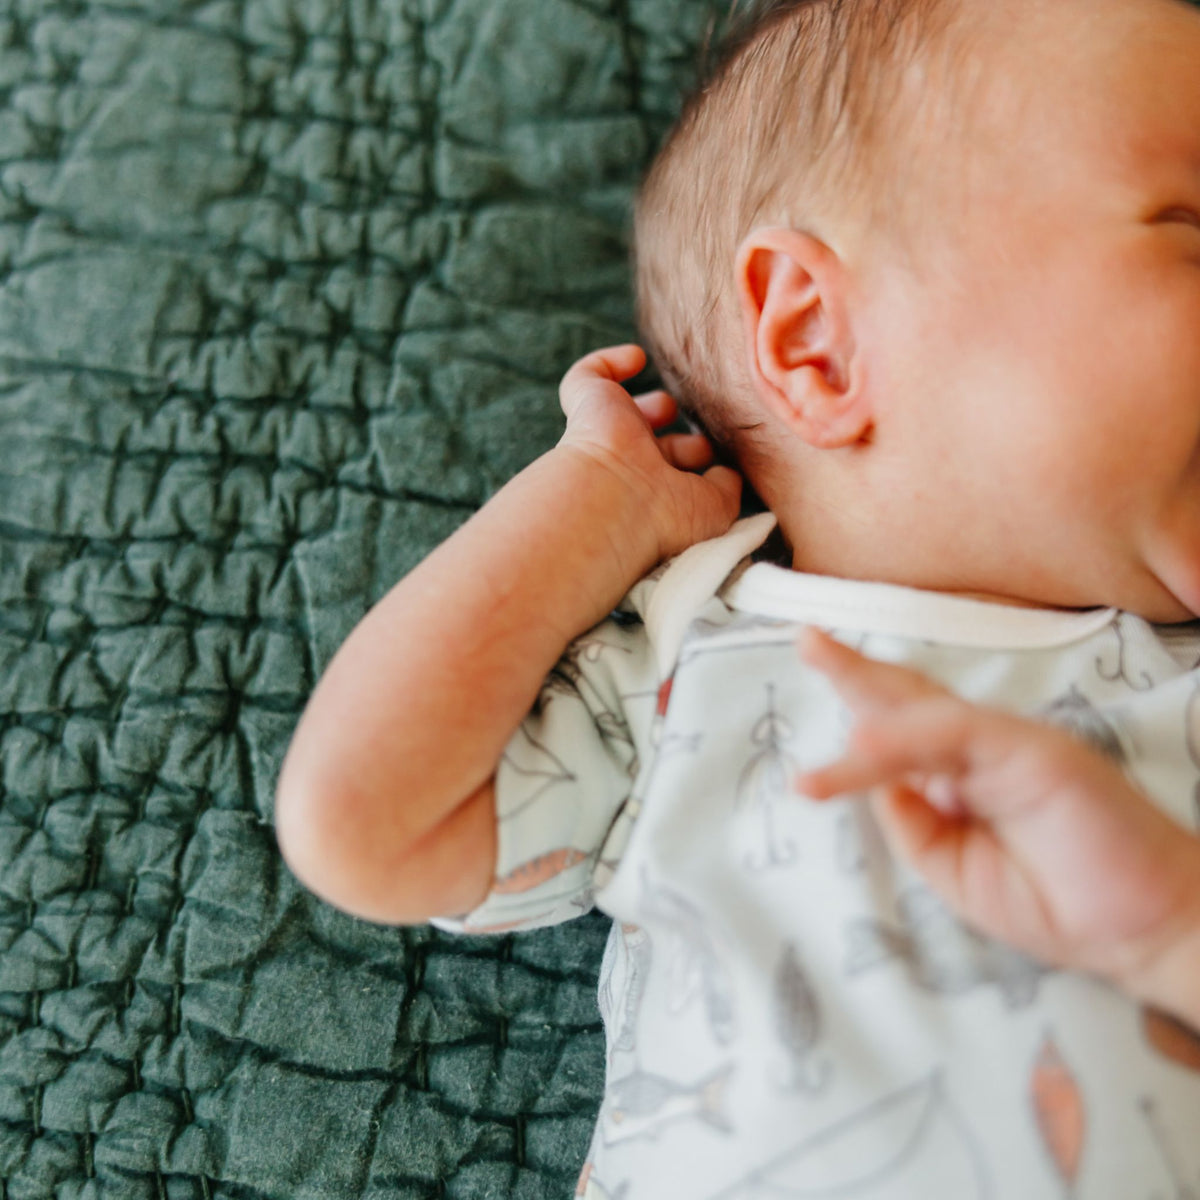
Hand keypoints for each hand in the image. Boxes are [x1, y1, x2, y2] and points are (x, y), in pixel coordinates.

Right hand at [556, 344, 741, 570]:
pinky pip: (588, 376)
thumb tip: (731, 472)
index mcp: (651, 489)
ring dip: (653, 405)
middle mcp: (627, 463)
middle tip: (701, 438)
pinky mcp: (587, 401)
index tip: (715, 455)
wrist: (614, 499)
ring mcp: (605, 432)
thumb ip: (728, 488)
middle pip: (653, 442)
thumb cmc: (663, 515)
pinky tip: (636, 359)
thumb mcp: (714, 509)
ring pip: (623, 414)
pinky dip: (609, 362)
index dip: (695, 455)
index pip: (673, 468)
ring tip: (669, 407)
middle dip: (680, 436)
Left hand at [794, 628, 1199, 1017]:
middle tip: (806, 640)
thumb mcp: (955, 871)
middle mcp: (980, 748)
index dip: (859, 702)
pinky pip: (955, 735)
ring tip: (811, 779)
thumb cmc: (1057, 903)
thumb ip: (912, 823)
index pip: (900, 726)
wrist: (1141, 931)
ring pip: (922, 719)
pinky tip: (865, 752)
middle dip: (854, 672)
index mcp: (960, 774)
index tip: (815, 681)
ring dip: (865, 731)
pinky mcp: (1032, 749)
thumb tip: (870, 778)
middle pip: (908, 698)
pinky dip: (907, 743)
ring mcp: (1007, 743)